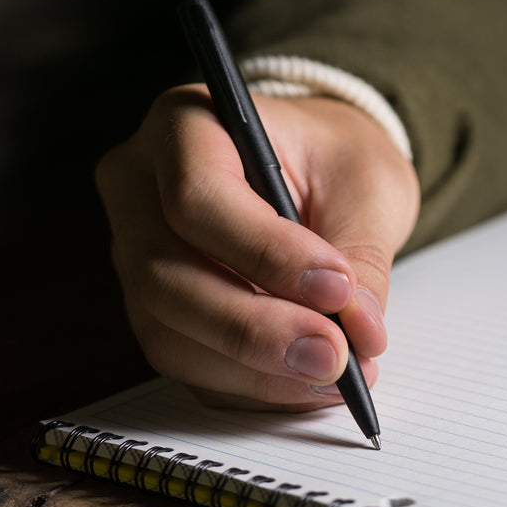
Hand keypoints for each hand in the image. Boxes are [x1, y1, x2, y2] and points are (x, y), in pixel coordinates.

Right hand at [95, 85, 418, 410]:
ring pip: (169, 332)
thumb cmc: (334, 158)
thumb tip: (357, 337)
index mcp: (184, 125)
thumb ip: (359, 259)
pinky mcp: (157, 302)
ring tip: (334, 374)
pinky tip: (303, 381)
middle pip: (165, 277)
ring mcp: (139, 250)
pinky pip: (187, 359)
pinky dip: (248, 382)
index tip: (337, 290)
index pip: (196, 197)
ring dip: (254, 369)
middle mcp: (142, 189)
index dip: (265, 253)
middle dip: (254, 330)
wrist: (315, 169)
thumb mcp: (367, 185)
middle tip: (335, 357)